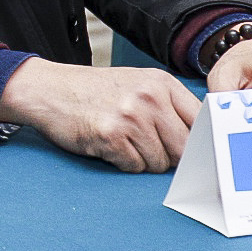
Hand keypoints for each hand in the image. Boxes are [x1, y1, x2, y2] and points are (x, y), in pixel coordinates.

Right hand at [0, 58, 199, 172]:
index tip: (202, 157)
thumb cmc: (94, 92)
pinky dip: (123, 163)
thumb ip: (169, 107)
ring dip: (143, 161)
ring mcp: (130, 116)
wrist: (49, 90)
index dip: (202, 145)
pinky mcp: (111, 136)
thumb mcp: (137, 86)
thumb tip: (202, 144)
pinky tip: (110, 146)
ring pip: (160, 162)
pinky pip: (134, 166)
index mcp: (162, 83)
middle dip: (171, 157)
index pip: (202, 122)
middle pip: (185, 148)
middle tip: (151, 150)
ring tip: (124, 143)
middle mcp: (149, 97)